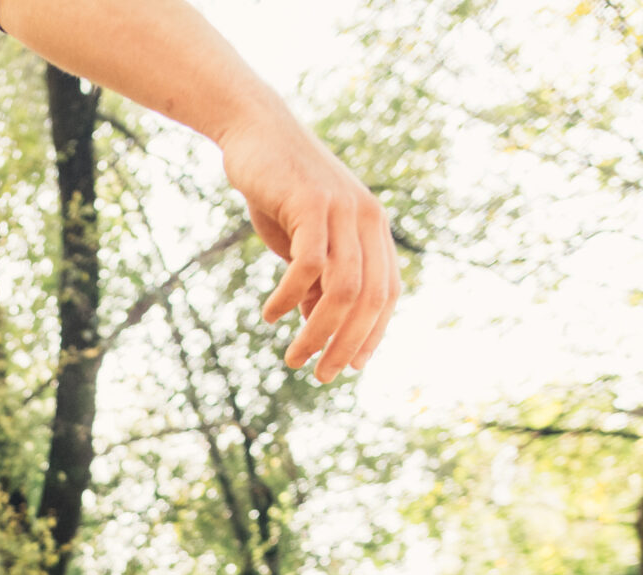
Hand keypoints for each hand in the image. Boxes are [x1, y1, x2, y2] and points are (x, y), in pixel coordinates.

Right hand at [217, 107, 398, 381]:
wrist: (256, 132)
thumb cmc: (278, 189)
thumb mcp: (302, 240)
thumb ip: (318, 278)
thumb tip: (320, 325)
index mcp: (373, 229)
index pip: (387, 294)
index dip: (372, 335)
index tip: (348, 367)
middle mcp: (367, 219)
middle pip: (369, 298)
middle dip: (346, 344)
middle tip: (320, 375)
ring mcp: (343, 209)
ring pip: (343, 288)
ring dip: (319, 332)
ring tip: (294, 358)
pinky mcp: (312, 202)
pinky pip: (308, 265)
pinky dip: (290, 297)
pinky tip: (270, 315)